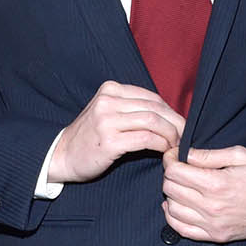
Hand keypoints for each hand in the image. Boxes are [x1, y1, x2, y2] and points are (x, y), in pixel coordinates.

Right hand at [49, 82, 184, 183]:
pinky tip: (164, 151)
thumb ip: (130, 109)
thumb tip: (168, 115)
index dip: (170, 112)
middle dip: (176, 123)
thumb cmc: (89, 138)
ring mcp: (107, 120)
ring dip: (171, 134)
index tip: (179, 126)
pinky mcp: (109, 140)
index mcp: (110, 90)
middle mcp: (108, 101)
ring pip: (153, 121)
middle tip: (184, 137)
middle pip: (155, 108)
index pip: (151, 97)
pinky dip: (161, 145)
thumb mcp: (106, 113)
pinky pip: (145, 139)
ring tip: (175, 145)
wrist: (62, 156)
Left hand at [161, 145, 245, 241]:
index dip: (169, 160)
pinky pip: (181, 230)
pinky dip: (173, 217)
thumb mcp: (240, 155)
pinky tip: (176, 206)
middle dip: (170, 175)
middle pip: (170, 189)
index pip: (175, 172)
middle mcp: (211, 206)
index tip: (174, 156)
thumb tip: (185, 154)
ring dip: (171, 195)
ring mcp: (212, 224)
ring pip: (172, 209)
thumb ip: (210, 154)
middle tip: (179, 169)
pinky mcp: (214, 236)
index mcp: (216, 183)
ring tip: (182, 186)